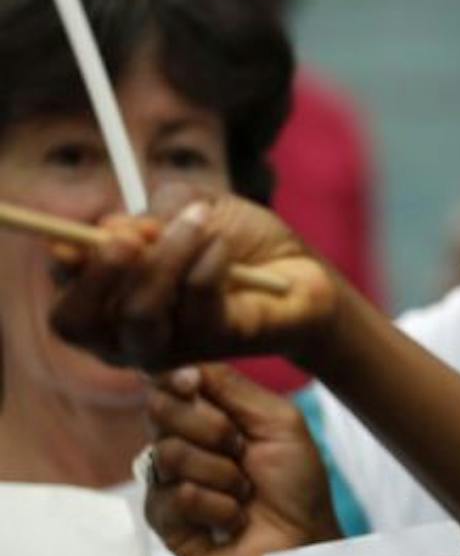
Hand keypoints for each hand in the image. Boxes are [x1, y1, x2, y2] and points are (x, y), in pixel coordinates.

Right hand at [49, 191, 335, 372]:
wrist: (299, 269)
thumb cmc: (234, 241)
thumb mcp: (186, 207)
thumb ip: (150, 213)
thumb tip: (116, 228)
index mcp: (108, 308)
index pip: (64, 304)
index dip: (64, 269)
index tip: (82, 234)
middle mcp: (128, 337)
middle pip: (78, 323)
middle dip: (99, 271)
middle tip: (131, 233)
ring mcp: (171, 348)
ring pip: (139, 313)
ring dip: (164, 257)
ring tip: (197, 222)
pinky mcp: (216, 345)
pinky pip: (197, 301)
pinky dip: (208, 262)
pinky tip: (224, 247)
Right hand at [144, 363, 341, 555]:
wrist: (304, 541)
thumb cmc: (296, 482)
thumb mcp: (279, 422)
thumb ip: (233, 388)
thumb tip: (182, 365)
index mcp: (205, 417)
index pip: (168, 385)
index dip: (175, 380)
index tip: (192, 384)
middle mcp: (179, 444)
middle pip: (161, 411)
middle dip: (212, 428)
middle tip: (243, 451)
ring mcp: (166, 482)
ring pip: (169, 453)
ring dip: (223, 474)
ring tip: (244, 493)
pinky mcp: (163, 520)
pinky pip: (176, 496)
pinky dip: (218, 508)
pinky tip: (233, 520)